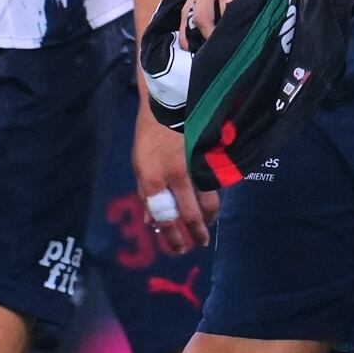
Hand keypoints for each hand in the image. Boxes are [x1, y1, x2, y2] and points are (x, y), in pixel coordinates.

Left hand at [133, 110, 211, 245]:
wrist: (168, 102)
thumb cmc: (149, 134)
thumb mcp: (139, 165)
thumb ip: (146, 194)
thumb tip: (150, 222)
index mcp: (152, 179)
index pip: (164, 217)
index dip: (172, 236)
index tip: (179, 249)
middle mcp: (173, 176)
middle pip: (189, 213)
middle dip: (196, 233)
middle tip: (200, 244)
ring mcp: (193, 166)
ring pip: (207, 200)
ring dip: (209, 218)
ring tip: (208, 225)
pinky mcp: (208, 158)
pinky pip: (213, 184)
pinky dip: (214, 195)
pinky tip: (213, 202)